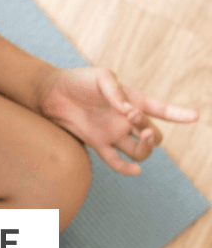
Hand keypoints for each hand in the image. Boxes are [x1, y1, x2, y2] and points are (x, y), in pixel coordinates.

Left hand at [38, 67, 197, 174]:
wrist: (52, 94)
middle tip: (136, 120)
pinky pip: (116, 162)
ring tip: (140, 136)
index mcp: (133, 100)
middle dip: (153, 133)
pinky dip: (126, 168)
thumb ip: (117, 92)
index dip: (178, 114)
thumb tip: (128, 111)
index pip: (160, 109)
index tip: (195, 117)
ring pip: (140, 151)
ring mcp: (113, 133)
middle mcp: (126, 120)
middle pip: (154, 136)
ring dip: (145, 149)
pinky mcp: (97, 144)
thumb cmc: (78, 80)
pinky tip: (135, 170)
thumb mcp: (102, 78)